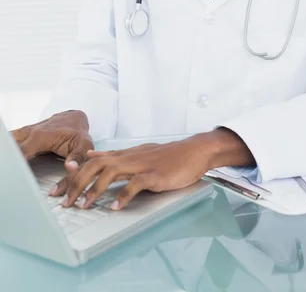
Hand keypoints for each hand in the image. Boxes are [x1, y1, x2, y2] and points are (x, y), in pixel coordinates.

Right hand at [12, 110, 93, 170]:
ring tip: (13, 166)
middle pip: (11, 146)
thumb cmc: (78, 133)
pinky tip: (14, 161)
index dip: (17, 164)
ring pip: (10, 142)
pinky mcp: (24, 134)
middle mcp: (30, 133)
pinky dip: (12, 151)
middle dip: (11, 159)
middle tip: (14, 171)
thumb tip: (70, 167)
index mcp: (41, 136)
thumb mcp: (83, 145)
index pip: (21, 151)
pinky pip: (13, 142)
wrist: (74, 119)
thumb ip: (77, 157)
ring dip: (10, 154)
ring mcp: (26, 132)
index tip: (17, 174)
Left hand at [52, 128, 254, 210]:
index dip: (72, 176)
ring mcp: (141, 165)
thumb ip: (114, 155)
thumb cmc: (166, 155)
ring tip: (83, 205)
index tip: (57, 190)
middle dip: (76, 183)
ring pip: (110, 173)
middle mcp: (128, 157)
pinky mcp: (154, 174)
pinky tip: (115, 207)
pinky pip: (135, 184)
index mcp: (123, 154)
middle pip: (94, 166)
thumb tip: (91, 155)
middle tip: (65, 202)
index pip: (91, 162)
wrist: (193, 151)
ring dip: (94, 190)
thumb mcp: (137, 152)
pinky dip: (123, 196)